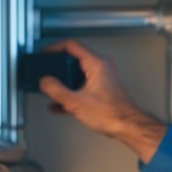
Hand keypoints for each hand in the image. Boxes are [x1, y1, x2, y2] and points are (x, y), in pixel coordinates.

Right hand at [38, 40, 166, 162]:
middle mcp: (101, 67)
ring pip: (77, 74)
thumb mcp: (76, 102)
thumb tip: (45, 82)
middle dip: (57, 67)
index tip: (44, 54)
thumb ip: (56, 90)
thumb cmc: (111, 113)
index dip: (54, 48)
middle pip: (73, 59)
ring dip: (62, 82)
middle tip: (46, 71)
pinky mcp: (101, 90)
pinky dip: (70, 92)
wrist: (127, 126)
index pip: (72, 45)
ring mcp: (102, 78)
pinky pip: (81, 86)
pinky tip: (60, 104)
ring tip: (50, 88)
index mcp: (96, 64)